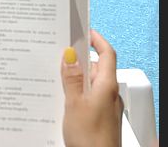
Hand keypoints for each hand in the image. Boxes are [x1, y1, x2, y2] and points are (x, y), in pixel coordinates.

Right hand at [61, 30, 122, 146]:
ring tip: (57, 78)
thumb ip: (72, 78)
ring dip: (76, 79)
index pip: (107, 53)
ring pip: (91, 85)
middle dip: (80, 60)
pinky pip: (89, 99)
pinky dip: (77, 94)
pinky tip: (63, 100)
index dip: (97, 39)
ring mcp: (106, 108)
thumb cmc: (91, 140)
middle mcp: (110, 94)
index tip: (84, 31)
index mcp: (107, 85)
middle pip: (97, 68)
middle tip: (61, 53)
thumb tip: (70, 55)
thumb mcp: (74, 104)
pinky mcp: (100, 120)